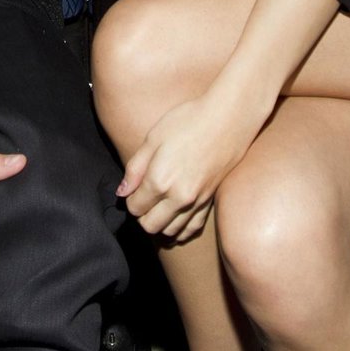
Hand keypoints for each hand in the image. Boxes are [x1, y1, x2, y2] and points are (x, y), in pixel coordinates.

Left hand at [118, 88, 265, 242]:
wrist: (227, 118)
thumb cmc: (187, 121)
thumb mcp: (153, 137)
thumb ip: (135, 168)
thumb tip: (122, 192)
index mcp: (160, 180)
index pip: (135, 207)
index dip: (130, 198)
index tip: (134, 187)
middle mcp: (178, 197)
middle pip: (150, 225)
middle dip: (141, 214)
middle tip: (143, 196)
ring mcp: (197, 202)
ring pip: (170, 231)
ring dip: (160, 222)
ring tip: (158, 204)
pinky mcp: (210, 201)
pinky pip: (192, 229)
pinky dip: (180, 228)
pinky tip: (175, 215)